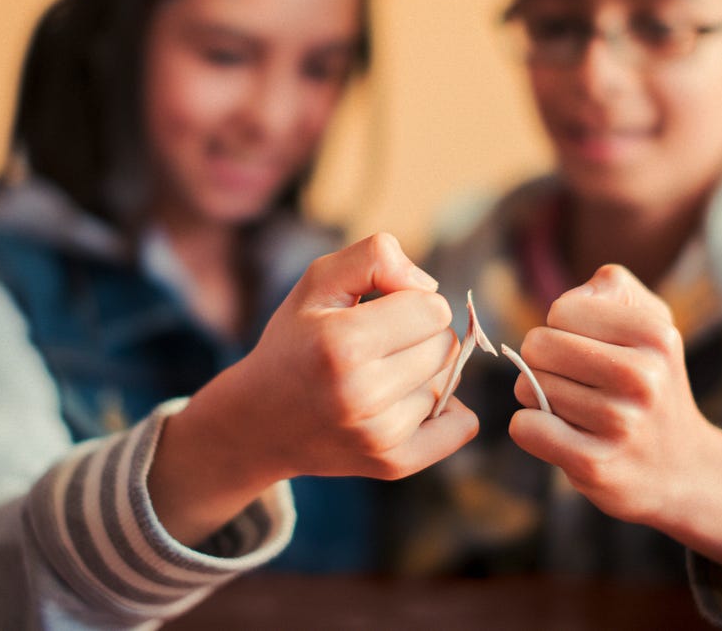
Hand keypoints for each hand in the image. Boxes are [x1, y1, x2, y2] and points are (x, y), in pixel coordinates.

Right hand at [149, 233, 478, 544]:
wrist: (259, 422)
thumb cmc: (297, 341)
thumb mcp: (320, 280)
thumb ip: (375, 257)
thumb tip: (430, 287)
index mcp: (342, 343)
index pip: (433, 308)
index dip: (412, 302)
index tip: (383, 312)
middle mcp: (361, 394)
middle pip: (446, 346)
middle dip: (421, 337)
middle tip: (379, 346)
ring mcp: (378, 436)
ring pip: (450, 383)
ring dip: (424, 374)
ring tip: (379, 377)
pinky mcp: (393, 464)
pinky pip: (462, 426)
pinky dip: (448, 412)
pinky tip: (407, 403)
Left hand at [509, 264, 721, 584]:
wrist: (683, 468)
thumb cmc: (650, 381)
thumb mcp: (650, 321)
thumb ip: (610, 288)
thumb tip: (567, 305)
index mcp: (655, 334)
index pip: (561, 310)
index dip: (563, 328)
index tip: (586, 349)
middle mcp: (643, 376)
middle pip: (537, 346)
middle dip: (543, 362)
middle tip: (573, 381)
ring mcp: (620, 424)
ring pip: (527, 387)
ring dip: (539, 398)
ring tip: (578, 410)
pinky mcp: (595, 466)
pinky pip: (525, 427)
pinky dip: (530, 428)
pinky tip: (561, 434)